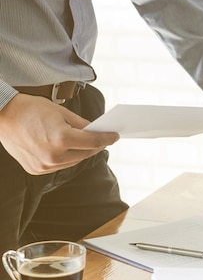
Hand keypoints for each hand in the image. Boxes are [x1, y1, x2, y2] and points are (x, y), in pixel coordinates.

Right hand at [0, 94, 118, 174]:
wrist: (3, 116)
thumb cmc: (31, 110)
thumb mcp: (62, 112)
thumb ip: (82, 124)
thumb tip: (96, 131)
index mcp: (62, 139)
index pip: (94, 142)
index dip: (107, 138)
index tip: (115, 136)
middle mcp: (54, 155)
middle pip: (85, 154)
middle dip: (95, 146)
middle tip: (103, 139)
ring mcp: (44, 165)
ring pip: (73, 162)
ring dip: (81, 153)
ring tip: (84, 143)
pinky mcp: (37, 169)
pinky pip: (59, 166)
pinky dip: (65, 158)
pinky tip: (65, 149)